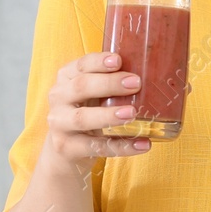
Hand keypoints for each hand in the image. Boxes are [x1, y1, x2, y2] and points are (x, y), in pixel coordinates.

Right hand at [44, 51, 151, 167]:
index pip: (80, 65)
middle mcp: (59, 98)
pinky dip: (121, 147)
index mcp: (66, 79)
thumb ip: (110, 83)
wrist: (65, 150)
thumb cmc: (87, 112)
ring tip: (132, 113)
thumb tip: (151, 73)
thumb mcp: (92, 95)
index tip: (118, 60)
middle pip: (81, 87)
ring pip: (83, 118)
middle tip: (135, 83)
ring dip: (108, 115)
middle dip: (109, 84)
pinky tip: (142, 144)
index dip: (98, 62)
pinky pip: (95, 147)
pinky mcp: (66, 148)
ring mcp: (60, 124)